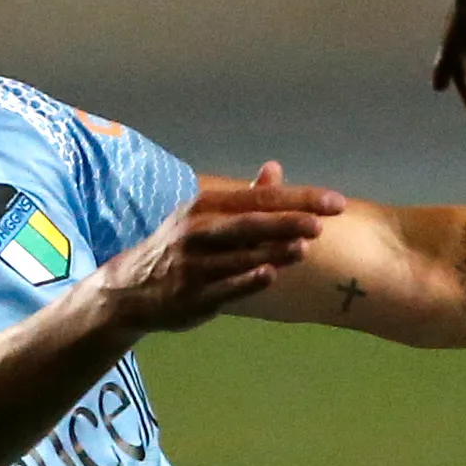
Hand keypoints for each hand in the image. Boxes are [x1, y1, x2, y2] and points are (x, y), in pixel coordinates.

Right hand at [96, 165, 343, 333]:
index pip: (260, 198)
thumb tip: (275, 169)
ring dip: (272, 251)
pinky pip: (225, 288)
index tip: (335, 202)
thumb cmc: (181, 248)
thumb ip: (246, 197)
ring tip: (303, 246)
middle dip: (286, 221)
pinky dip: (247, 280)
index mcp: (206, 207)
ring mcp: (194, 265)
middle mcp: (198, 232)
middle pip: (249, 223)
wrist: (130, 290)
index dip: (299, 198)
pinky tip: (271, 274)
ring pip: (239, 256)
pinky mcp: (193, 296)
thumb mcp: (205, 216)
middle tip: (321, 222)